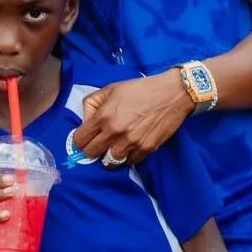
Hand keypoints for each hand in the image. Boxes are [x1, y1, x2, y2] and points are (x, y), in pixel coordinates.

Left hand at [72, 73, 190, 165]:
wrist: (171, 93)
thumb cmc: (140, 89)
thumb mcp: (111, 89)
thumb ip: (92, 104)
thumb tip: (85, 122)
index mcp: (103, 116)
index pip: (79, 140)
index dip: (79, 140)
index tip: (84, 139)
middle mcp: (115, 132)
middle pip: (91, 154)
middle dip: (92, 150)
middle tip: (98, 144)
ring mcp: (131, 143)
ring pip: (109, 163)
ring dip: (109, 157)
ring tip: (114, 148)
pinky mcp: (146, 149)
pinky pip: (129, 162)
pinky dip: (127, 157)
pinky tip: (129, 147)